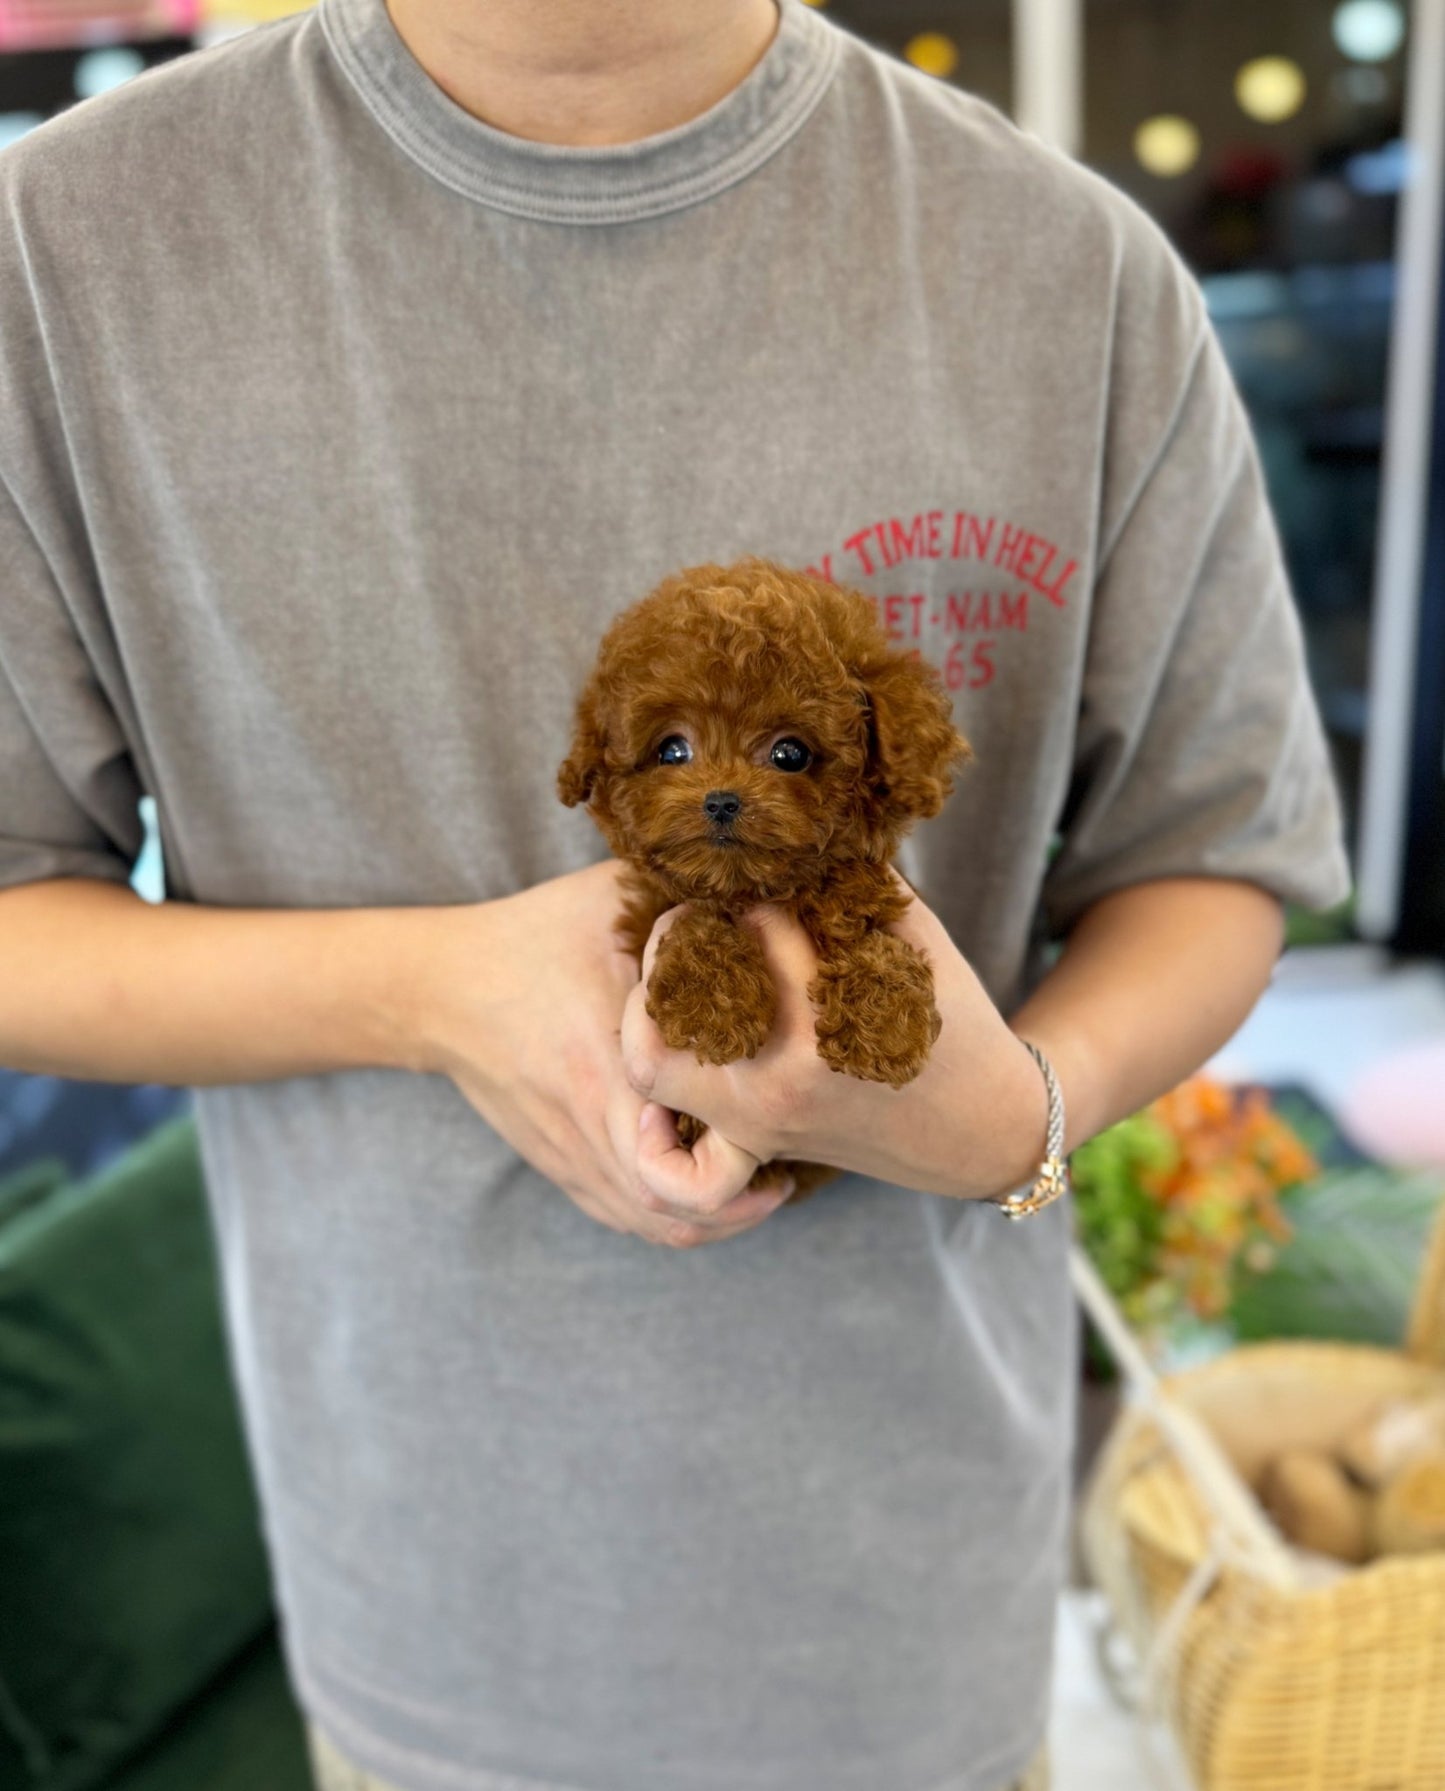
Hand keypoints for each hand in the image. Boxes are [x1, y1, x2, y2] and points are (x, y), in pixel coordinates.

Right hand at [416, 861, 794, 1246]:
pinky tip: (704, 1180)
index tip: (767, 1134)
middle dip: (737, 1208)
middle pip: (670, 1218)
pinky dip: (669, 1217)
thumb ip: (687, 900)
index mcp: (601, 1072)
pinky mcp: (559, 1162)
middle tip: (782, 1172)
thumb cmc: (533, 937)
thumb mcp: (609, 901)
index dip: (728, 1169)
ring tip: (756, 1185)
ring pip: (649, 1227)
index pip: (670, 1170)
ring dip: (710, 1220)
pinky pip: (622, 1216)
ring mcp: (568, 1155)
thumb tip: (764, 887)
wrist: (442, 988)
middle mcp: (583, 1129)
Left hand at [620, 881, 1048, 1204]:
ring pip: (647, 1062)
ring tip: (680, 970)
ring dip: (651, 1006)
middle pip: (669, 1000)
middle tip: (695, 918)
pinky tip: (686, 1020)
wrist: (983, 1131)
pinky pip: (668, 1103)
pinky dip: (665, 1058)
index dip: (756, 895)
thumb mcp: (917, 941)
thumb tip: (797, 833)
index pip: (754, 930)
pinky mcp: (750, 1139)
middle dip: (673, 942)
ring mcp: (756, 1121)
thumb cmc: (955, 1026)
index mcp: (826, 1027)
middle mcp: (779, 1084)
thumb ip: (854, 884)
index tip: (767, 887)